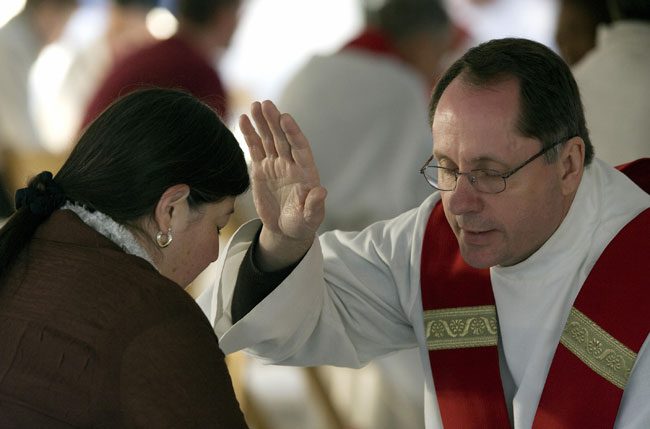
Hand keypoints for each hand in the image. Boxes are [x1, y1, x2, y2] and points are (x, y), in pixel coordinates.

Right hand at [240, 101, 326, 269]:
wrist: (285, 229)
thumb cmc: (302, 224)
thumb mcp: (310, 219)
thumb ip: (315, 205)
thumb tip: (321, 191)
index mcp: (305, 172)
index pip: (300, 147)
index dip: (293, 133)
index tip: (285, 118)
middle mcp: (290, 163)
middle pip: (282, 138)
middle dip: (274, 121)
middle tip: (266, 104)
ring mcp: (275, 164)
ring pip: (268, 139)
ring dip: (262, 122)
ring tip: (254, 105)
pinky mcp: (260, 169)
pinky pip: (254, 148)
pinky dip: (249, 134)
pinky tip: (243, 119)